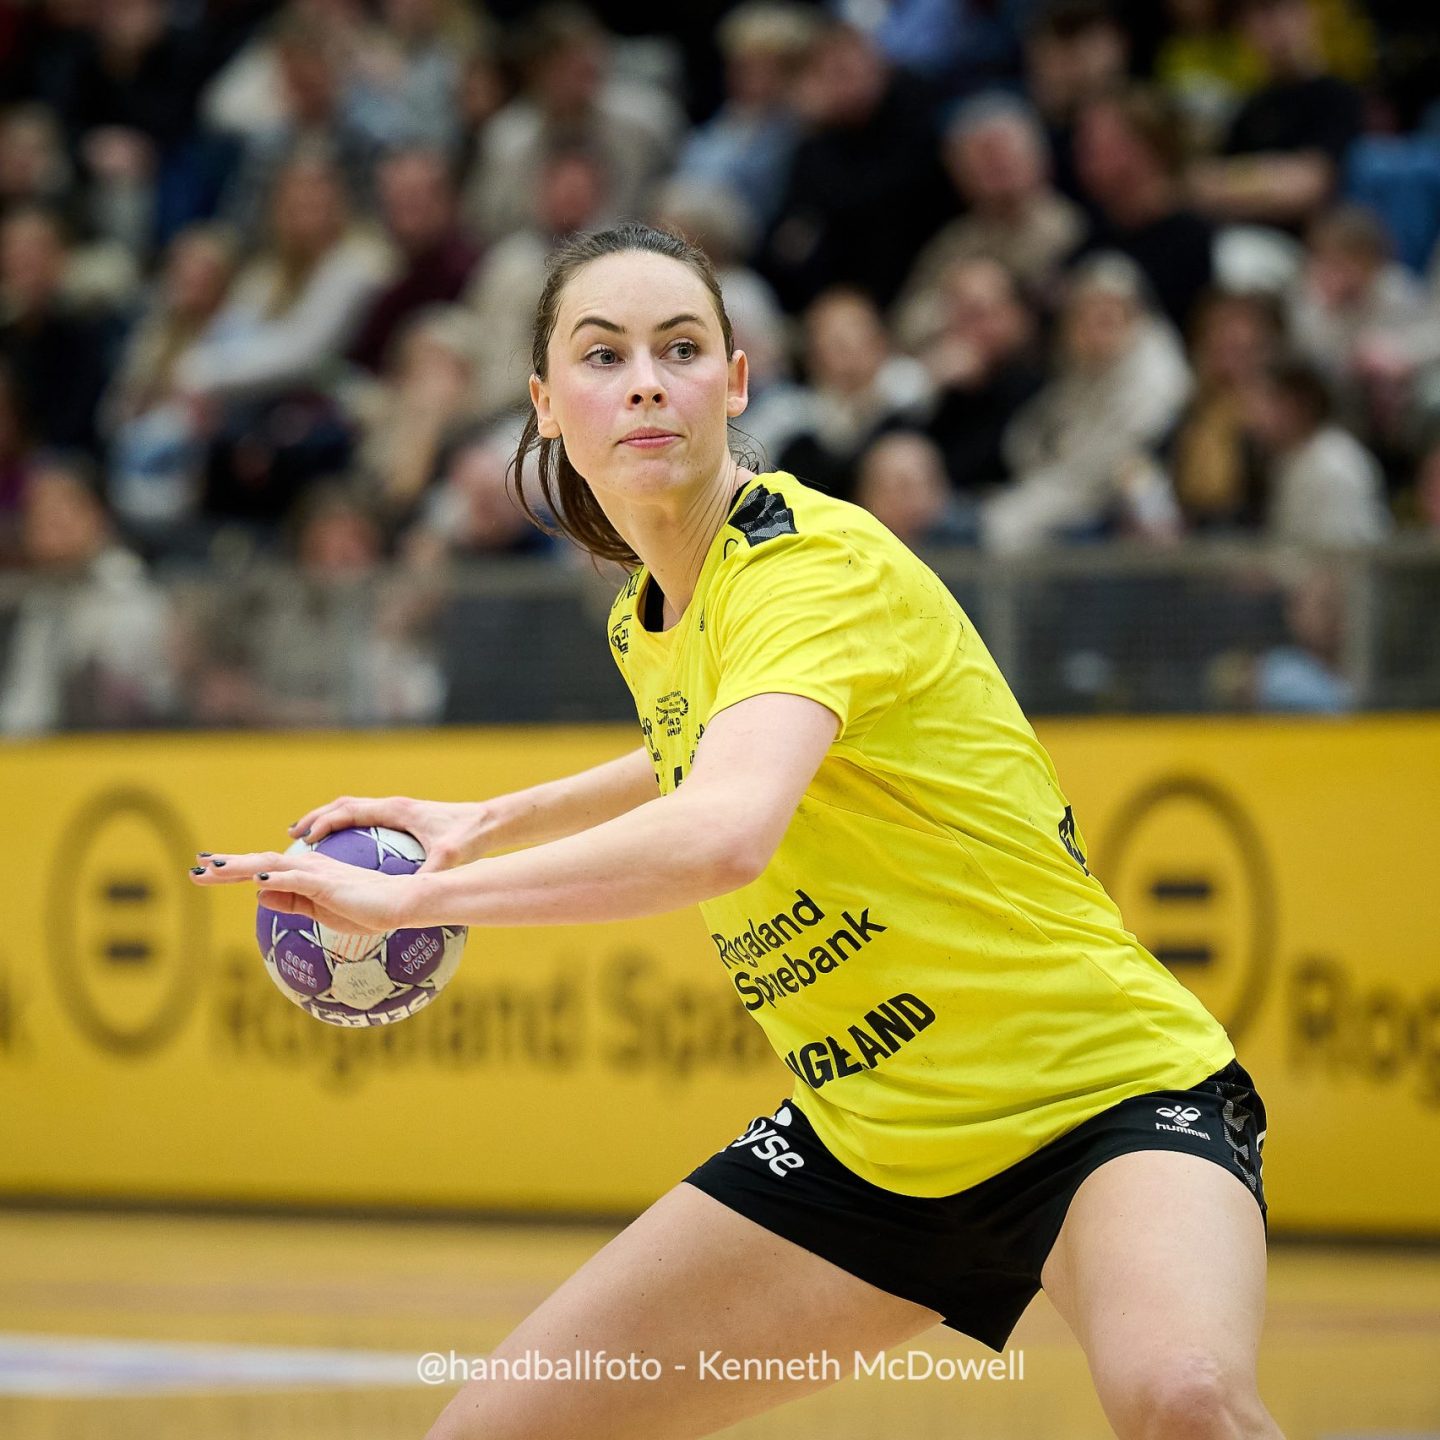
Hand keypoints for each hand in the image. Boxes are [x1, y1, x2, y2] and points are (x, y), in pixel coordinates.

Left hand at [189, 850, 416, 933]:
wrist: (401, 904)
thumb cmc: (367, 909)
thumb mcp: (320, 911)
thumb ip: (291, 901)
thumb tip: (258, 893)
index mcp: (306, 874)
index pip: (264, 870)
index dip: (234, 869)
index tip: (206, 869)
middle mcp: (308, 868)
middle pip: (260, 864)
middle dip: (226, 866)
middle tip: (195, 869)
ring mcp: (317, 874)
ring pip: (271, 867)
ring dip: (240, 867)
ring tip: (213, 868)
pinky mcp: (328, 884)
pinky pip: (297, 880)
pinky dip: (275, 879)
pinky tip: (255, 882)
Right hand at [286, 796, 491, 871]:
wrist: (492, 821)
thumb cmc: (469, 837)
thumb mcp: (447, 859)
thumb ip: (428, 877)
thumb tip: (410, 900)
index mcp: (397, 811)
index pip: (349, 811)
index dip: (323, 822)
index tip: (302, 839)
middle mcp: (395, 806)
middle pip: (344, 805)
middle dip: (317, 817)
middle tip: (292, 835)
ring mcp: (400, 809)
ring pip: (355, 808)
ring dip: (331, 819)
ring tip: (309, 839)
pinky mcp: (407, 816)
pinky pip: (369, 817)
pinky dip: (350, 826)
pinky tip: (346, 849)